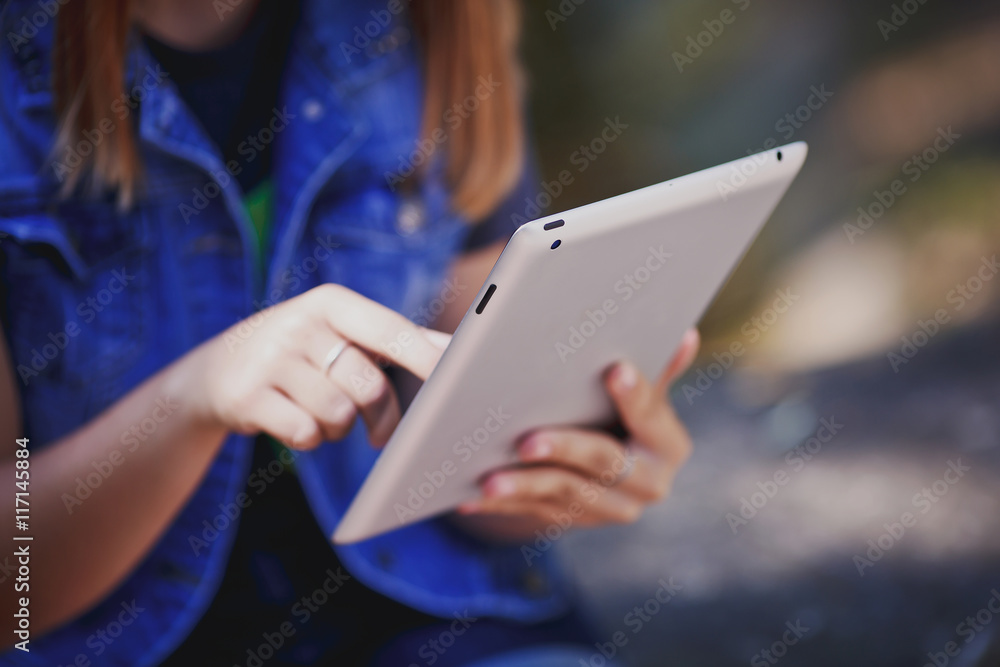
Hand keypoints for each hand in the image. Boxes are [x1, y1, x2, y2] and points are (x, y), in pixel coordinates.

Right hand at [180, 284, 451, 449]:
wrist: (215, 371)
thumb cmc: (303, 352)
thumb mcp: (342, 333)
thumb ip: (398, 340)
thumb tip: (457, 349)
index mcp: (332, 303)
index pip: (392, 332)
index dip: (426, 359)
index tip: (457, 381)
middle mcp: (299, 323)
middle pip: (368, 385)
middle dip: (383, 418)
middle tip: (383, 436)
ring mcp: (269, 358)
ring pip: (337, 414)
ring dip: (338, 429)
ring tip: (323, 416)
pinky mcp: (245, 395)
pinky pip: (304, 432)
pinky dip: (309, 438)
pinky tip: (295, 423)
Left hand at [456, 329, 699, 538]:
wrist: (602, 458)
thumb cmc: (616, 404)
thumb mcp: (640, 389)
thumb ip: (657, 366)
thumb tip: (686, 335)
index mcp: (668, 444)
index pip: (650, 415)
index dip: (634, 396)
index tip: (614, 371)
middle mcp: (647, 483)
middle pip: (605, 462)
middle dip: (566, 450)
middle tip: (527, 441)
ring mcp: (609, 508)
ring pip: (564, 495)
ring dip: (524, 487)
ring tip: (489, 478)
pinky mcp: (572, 520)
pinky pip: (532, 513)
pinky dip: (500, 505)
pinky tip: (468, 496)